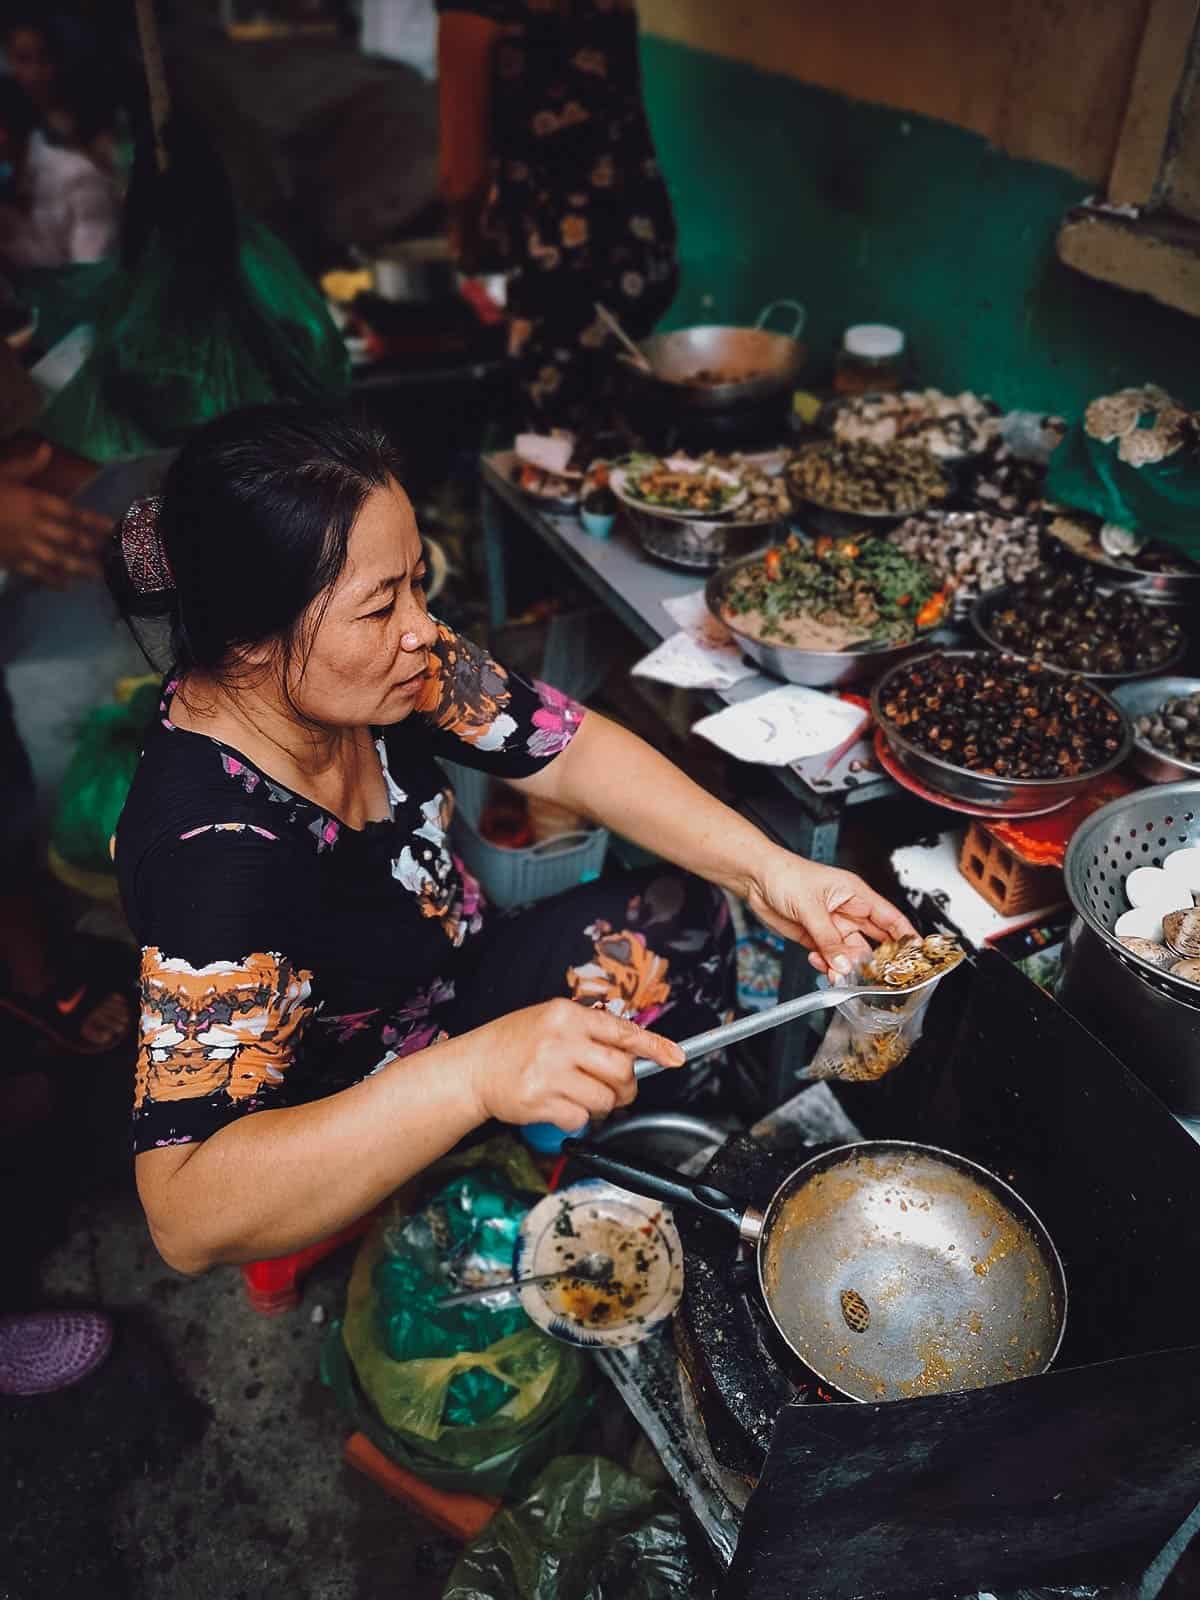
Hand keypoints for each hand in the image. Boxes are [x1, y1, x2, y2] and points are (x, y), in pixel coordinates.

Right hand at [0, 442, 111, 587]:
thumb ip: (27, 464)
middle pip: (69, 539)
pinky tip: (66, 585)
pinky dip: (51, 580)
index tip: (111, 527)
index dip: (93, 521)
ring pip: (57, 559)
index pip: (71, 513)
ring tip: (97, 574)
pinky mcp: (11, 561)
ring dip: (79, 567)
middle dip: (91, 547)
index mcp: (33, 502)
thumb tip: (47, 448)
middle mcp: (33, 526)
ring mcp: (23, 546)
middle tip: (112, 554)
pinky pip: (35, 573)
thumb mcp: (1, 472)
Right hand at [468, 998, 684, 1130]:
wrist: (473, 1067)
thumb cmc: (514, 1042)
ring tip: (582, 1097)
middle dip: (627, 1088)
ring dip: (602, 1106)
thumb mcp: (551, 1021)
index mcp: (567, 1015)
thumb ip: (589, 1032)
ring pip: (604, 1099)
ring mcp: (549, 1072)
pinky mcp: (539, 1101)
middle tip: (619, 1092)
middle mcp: (560, 1041)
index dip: (654, 1046)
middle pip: (621, 1071)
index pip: (622, 1031)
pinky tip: (560, 1106)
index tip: (675, 1057)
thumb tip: (633, 1054)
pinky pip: (580, 1119)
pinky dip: (577, 1119)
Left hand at [747, 850, 915, 976]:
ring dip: (847, 967)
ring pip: (850, 954)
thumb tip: (845, 963)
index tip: (917, 954)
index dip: (905, 936)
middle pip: (873, 941)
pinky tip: (821, 964)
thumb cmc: (785, 875)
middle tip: (878, 977)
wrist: (755, 879)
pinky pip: (829, 958)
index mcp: (856, 895)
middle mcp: (847, 912)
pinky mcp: (815, 938)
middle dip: (876, 960)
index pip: (890, 918)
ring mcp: (831, 927)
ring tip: (840, 975)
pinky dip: (827, 966)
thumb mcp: (811, 907)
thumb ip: (828, 938)